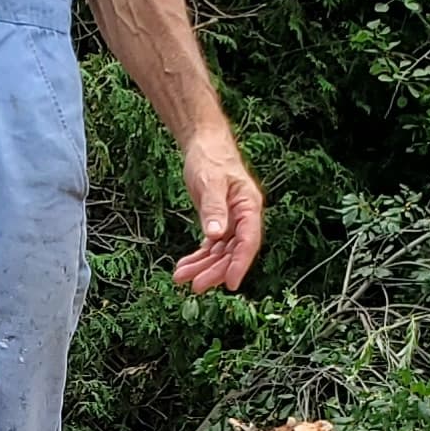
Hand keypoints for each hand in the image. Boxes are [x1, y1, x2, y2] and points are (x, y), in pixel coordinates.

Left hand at [174, 123, 263, 292]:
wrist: (203, 144)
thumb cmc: (210, 158)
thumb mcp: (210, 182)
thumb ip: (214, 208)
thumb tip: (215, 235)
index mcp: (249, 207)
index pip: (248, 242)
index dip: (240, 264)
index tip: (231, 283)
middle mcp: (243, 218)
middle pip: (233, 252)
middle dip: (215, 271)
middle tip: (196, 286)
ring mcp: (231, 221)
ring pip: (220, 253)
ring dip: (203, 267)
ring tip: (180, 278)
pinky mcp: (218, 222)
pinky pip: (210, 246)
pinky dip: (198, 258)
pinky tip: (184, 267)